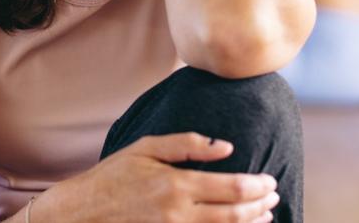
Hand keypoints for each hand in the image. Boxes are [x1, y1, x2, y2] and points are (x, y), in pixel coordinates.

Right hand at [41, 132, 278, 221]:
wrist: (84, 211)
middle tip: (274, 195)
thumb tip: (226, 145)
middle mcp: (179, 213)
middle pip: (235, 213)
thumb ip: (187, 144)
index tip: (270, 179)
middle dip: (261, 204)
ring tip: (266, 214)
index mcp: (176, 184)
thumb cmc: (114, 175)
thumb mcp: (146, 148)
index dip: (258, 185)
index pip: (233, 187)